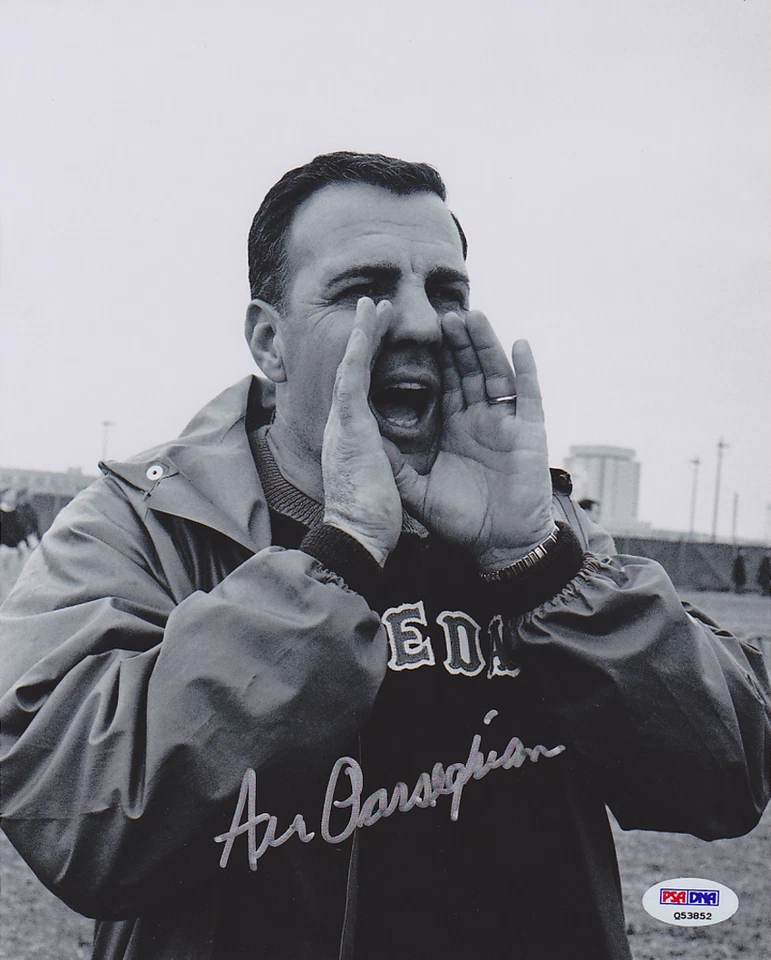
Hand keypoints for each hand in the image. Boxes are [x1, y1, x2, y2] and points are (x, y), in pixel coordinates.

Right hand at [321, 298, 402, 565]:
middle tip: (375, 309)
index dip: (369, 363)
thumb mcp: (379, 483)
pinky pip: (355, 374)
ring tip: (374, 304)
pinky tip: (370, 319)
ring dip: (363, 332)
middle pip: (353, 371)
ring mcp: (342, 422)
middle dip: (365, 339)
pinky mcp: (349, 423)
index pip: (361, 392)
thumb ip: (382, 464)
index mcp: (352, 439)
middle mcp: (342, 425)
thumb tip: (389, 461)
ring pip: (351, 365)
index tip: (379, 342)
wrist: (357, 537)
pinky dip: (361, 345)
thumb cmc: (370, 519)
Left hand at [385, 311, 553, 570]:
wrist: (498, 548)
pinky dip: (527, 369)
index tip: (417, 333)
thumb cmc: (461, 522)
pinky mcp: (529, 433)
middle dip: (457, 342)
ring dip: (484, 345)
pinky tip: (519, 344)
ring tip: (470, 317)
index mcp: (455, 427)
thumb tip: (364, 441)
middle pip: (468, 370)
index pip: (444, 383)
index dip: (433, 358)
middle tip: (442, 314)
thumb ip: (394, 464)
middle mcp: (481, 419)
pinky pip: (529, 395)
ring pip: (495, 373)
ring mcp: (506, 423)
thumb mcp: (417, 490)